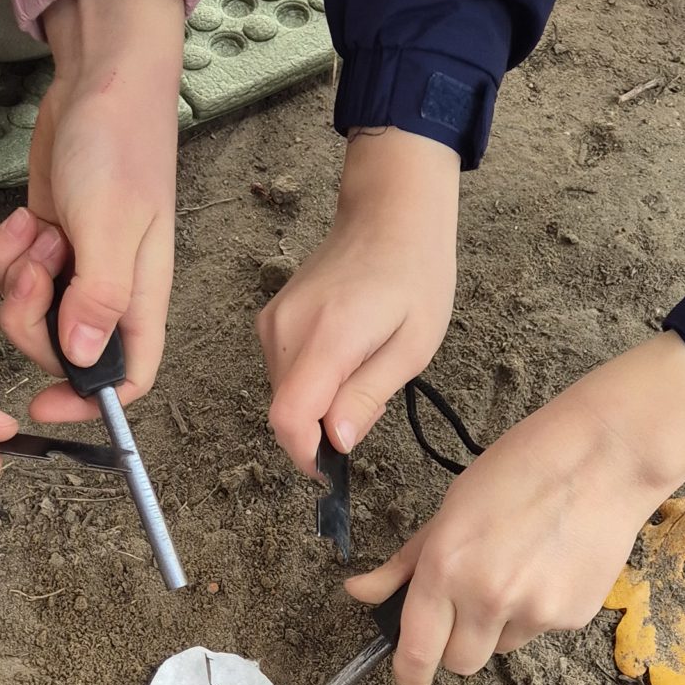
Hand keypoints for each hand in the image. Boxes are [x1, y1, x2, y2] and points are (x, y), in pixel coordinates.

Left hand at [0, 0, 184, 419]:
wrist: (100, 81)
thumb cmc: (120, 147)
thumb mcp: (111, 226)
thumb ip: (98, 296)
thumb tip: (85, 360)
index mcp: (141, 296)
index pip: (130, 376)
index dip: (90, 402)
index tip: (43, 404)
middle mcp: (110, 290)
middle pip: (62, 350)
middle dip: (33, 319)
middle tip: (36, 267)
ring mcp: (76, 267)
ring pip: (31, 313)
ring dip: (19, 278)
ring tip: (38, 231)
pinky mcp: (47, 243)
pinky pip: (13, 274)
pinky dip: (9, 250)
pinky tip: (25, 217)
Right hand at [260, 129, 460, 476]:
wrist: (389, 215)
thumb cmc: (415, 277)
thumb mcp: (411, 348)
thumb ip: (367, 397)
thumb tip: (336, 443)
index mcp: (326, 338)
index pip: (289, 418)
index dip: (307, 456)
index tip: (334, 470)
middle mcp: (285, 330)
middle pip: (285, 412)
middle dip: (322, 430)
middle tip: (371, 405)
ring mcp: (272, 322)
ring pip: (284, 394)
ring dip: (318, 405)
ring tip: (364, 371)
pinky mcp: (270, 319)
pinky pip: (283, 372)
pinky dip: (311, 382)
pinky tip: (346, 358)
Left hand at [350, 334, 684, 684]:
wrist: (604, 457)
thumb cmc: (523, 468)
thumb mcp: (450, 508)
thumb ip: (405, 562)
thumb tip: (359, 592)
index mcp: (445, 568)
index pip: (417, 652)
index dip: (410, 675)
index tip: (410, 680)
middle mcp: (486, 598)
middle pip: (460, 663)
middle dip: (457, 644)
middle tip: (470, 604)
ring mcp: (533, 612)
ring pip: (501, 647)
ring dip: (501, 624)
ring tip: (521, 568)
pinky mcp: (572, 617)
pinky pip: (541, 630)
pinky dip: (540, 610)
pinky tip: (552, 565)